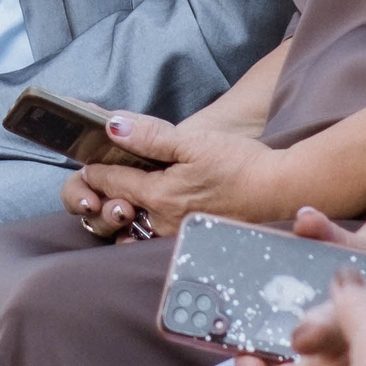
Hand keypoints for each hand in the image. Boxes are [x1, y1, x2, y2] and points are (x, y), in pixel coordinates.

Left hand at [69, 112, 288, 238]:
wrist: (278, 192)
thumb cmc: (240, 165)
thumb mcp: (193, 141)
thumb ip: (151, 136)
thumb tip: (113, 126)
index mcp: (157, 196)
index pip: (110, 181)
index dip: (95, 168)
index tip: (87, 158)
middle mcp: (160, 221)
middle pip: (115, 209)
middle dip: (100, 196)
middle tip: (94, 183)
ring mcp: (174, 234)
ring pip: (132, 226)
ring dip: (119, 213)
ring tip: (115, 199)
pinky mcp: (188, 239)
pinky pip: (152, 237)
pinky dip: (141, 226)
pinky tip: (144, 217)